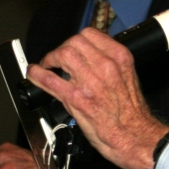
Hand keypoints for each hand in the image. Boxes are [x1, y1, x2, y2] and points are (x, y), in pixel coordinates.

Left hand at [26, 27, 168, 168]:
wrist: (134, 134)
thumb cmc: (132, 111)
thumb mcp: (128, 76)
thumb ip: (111, 64)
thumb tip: (90, 57)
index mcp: (120, 58)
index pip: (91, 34)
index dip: (76, 39)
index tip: (72, 46)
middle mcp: (106, 66)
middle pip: (74, 42)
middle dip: (62, 48)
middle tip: (58, 58)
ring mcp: (89, 81)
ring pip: (62, 54)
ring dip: (50, 58)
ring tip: (47, 65)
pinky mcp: (76, 98)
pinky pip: (50, 79)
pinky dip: (37, 74)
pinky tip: (34, 73)